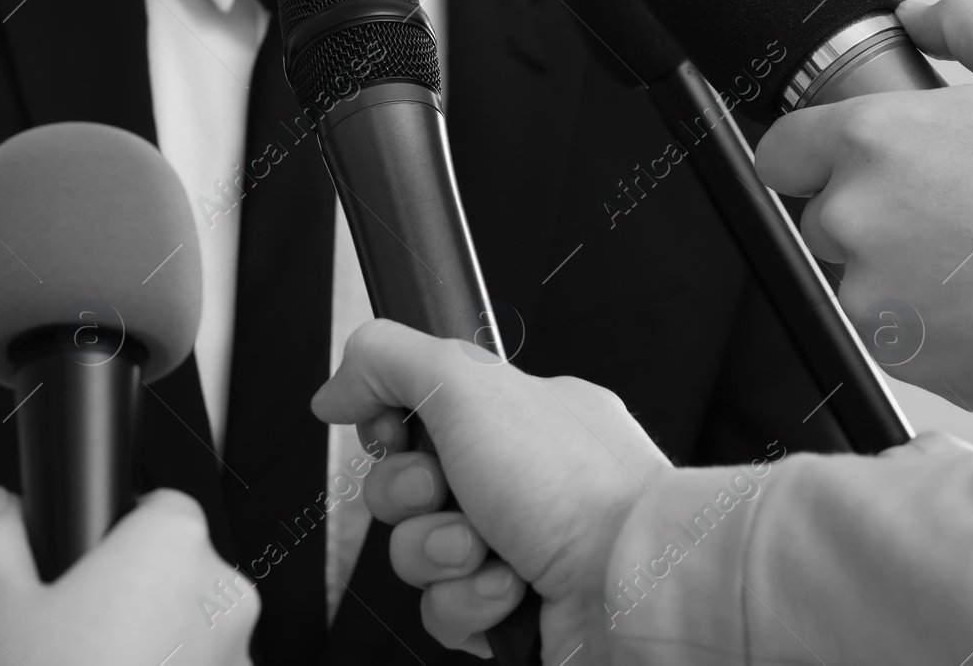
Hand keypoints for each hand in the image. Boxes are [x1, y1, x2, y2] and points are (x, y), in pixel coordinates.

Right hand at [0, 485, 257, 665]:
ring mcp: (241, 650)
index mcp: (171, 541)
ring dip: (156, 642)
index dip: (116, 531)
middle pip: (177, 568)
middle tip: (77, 631)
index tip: (87, 563)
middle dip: (134, 592)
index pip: (158, 504)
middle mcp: (222, 589)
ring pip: (194, 626)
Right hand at [311, 319, 669, 662]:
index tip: (394, 431)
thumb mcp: (464, 383)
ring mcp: (516, 548)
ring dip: (438, 553)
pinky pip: (445, 611)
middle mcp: (517, 479)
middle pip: (404, 488)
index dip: (389, 429)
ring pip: (418, 554)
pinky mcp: (512, 613)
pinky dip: (468, 603)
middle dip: (408, 496)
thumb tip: (335, 387)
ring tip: (486, 550)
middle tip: (445, 491)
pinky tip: (509, 591)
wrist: (638, 588)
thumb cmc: (575, 485)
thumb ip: (386, 359)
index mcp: (514, 415)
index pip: (415, 414)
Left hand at [755, 0, 972, 412]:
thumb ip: (967, 23)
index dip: (813, 155)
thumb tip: (919, 18)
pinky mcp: (898, 353)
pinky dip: (926, 326)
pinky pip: (890, 335)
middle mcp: (855, 216)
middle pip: (821, 217)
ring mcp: (870, 291)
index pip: (780, 151)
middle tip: (948, 213)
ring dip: (897, 272)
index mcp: (872, 141)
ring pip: (855, 279)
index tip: (843, 164)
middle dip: (869, 214)